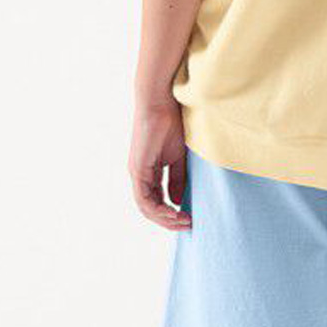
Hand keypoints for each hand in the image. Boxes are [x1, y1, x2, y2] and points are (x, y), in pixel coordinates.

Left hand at [128, 94, 192, 231]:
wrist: (162, 101)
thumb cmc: (172, 122)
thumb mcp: (178, 157)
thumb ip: (177, 179)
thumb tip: (178, 201)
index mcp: (148, 171)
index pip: (156, 200)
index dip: (171, 213)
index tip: (190, 217)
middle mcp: (139, 174)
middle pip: (150, 208)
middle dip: (169, 220)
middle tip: (188, 225)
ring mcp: (136, 173)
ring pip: (146, 207)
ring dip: (165, 219)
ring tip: (184, 221)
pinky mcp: (138, 169)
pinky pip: (144, 199)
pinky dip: (159, 209)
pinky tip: (175, 212)